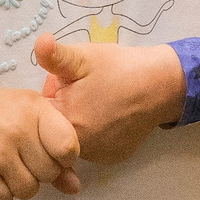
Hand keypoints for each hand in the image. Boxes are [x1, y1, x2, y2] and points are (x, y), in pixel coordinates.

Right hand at [0, 80, 81, 199]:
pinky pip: (4, 199)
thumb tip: (75, 188)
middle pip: (49, 174)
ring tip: (4, 164)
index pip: (68, 147)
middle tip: (20, 156)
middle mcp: (17, 128)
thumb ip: (54, 148)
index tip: (49, 152)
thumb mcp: (27, 116)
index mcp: (34, 108)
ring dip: (19, 184)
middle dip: (38, 171)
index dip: (63, 158)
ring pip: (28, 191)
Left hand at [35, 33, 185, 165]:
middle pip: (52, 133)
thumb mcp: (84, 57)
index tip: (63, 83)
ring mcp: (98, 156)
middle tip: (81, 89)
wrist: (163, 84)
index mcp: (67, 123)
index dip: (46, 97)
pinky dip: (93, 134)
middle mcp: (80, 149)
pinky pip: (92, 147)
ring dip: (76, 123)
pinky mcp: (113, 157)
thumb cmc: (120, 68)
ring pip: (72, 140)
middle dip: (60, 111)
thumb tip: (39, 42)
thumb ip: (56, 56)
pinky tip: (106, 114)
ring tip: (95, 100)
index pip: (36, 118)